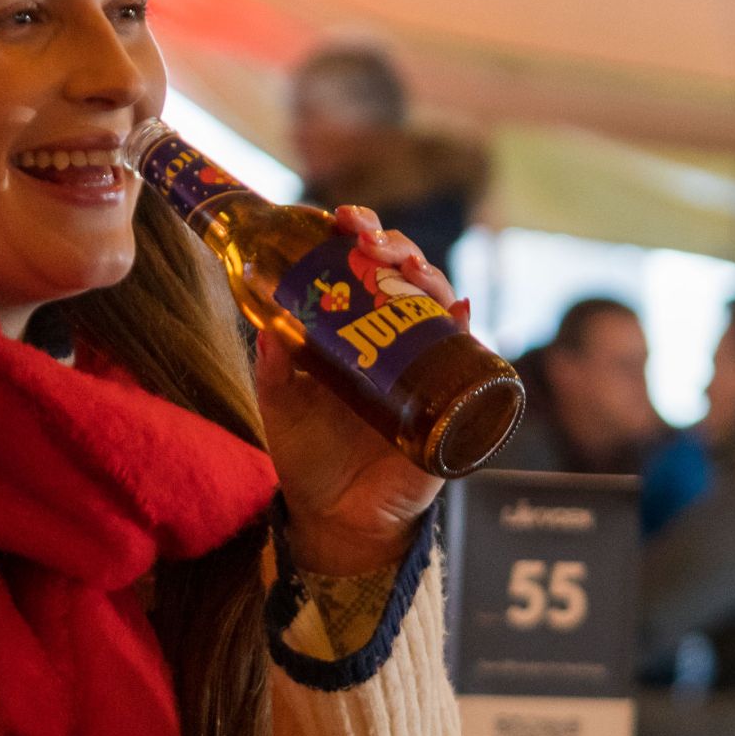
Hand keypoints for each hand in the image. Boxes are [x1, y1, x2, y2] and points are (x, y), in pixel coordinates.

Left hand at [257, 209, 454, 578]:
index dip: (360, 234)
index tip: (341, 218)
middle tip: (369, 240)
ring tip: (409, 268)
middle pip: (407, 276)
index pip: (365, 266)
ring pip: (439, 306)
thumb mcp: (281, 403)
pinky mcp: (449, 405)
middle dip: (395, 246)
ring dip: (429, 278)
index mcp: (356, 328)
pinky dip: (465, 333)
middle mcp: (396, 339)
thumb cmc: (309, 453)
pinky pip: (468, 362)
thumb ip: (275, 367)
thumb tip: (267, 326)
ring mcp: (425, 368)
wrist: (335, 517)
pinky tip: (458, 312)